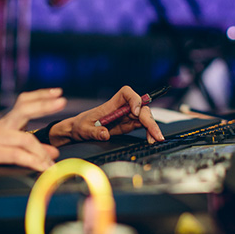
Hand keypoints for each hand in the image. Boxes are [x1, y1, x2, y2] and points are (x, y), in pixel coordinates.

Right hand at [0, 88, 66, 171]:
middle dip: (44, 105)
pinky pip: (17, 156)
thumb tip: (54, 152)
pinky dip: (33, 162)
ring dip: (43, 151)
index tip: (57, 92)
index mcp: (6, 121)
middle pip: (23, 109)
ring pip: (25, 140)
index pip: (24, 101)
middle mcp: (2, 126)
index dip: (41, 95)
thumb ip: (31, 146)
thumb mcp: (6, 142)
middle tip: (62, 102)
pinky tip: (43, 167)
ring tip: (53, 160)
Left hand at [48, 85, 163, 146]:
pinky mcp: (128, 125)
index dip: (134, 99)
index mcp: (110, 105)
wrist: (78, 131)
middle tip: (155, 134)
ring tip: (156, 139)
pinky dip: (149, 132)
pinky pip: (142, 126)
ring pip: (144, 116)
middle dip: (149, 119)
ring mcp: (126, 117)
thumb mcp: (84, 130)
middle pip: (140, 107)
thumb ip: (94, 132)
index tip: (134, 112)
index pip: (126, 93)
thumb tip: (105, 134)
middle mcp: (121, 108)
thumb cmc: (80, 125)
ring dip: (152, 127)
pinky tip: (151, 140)